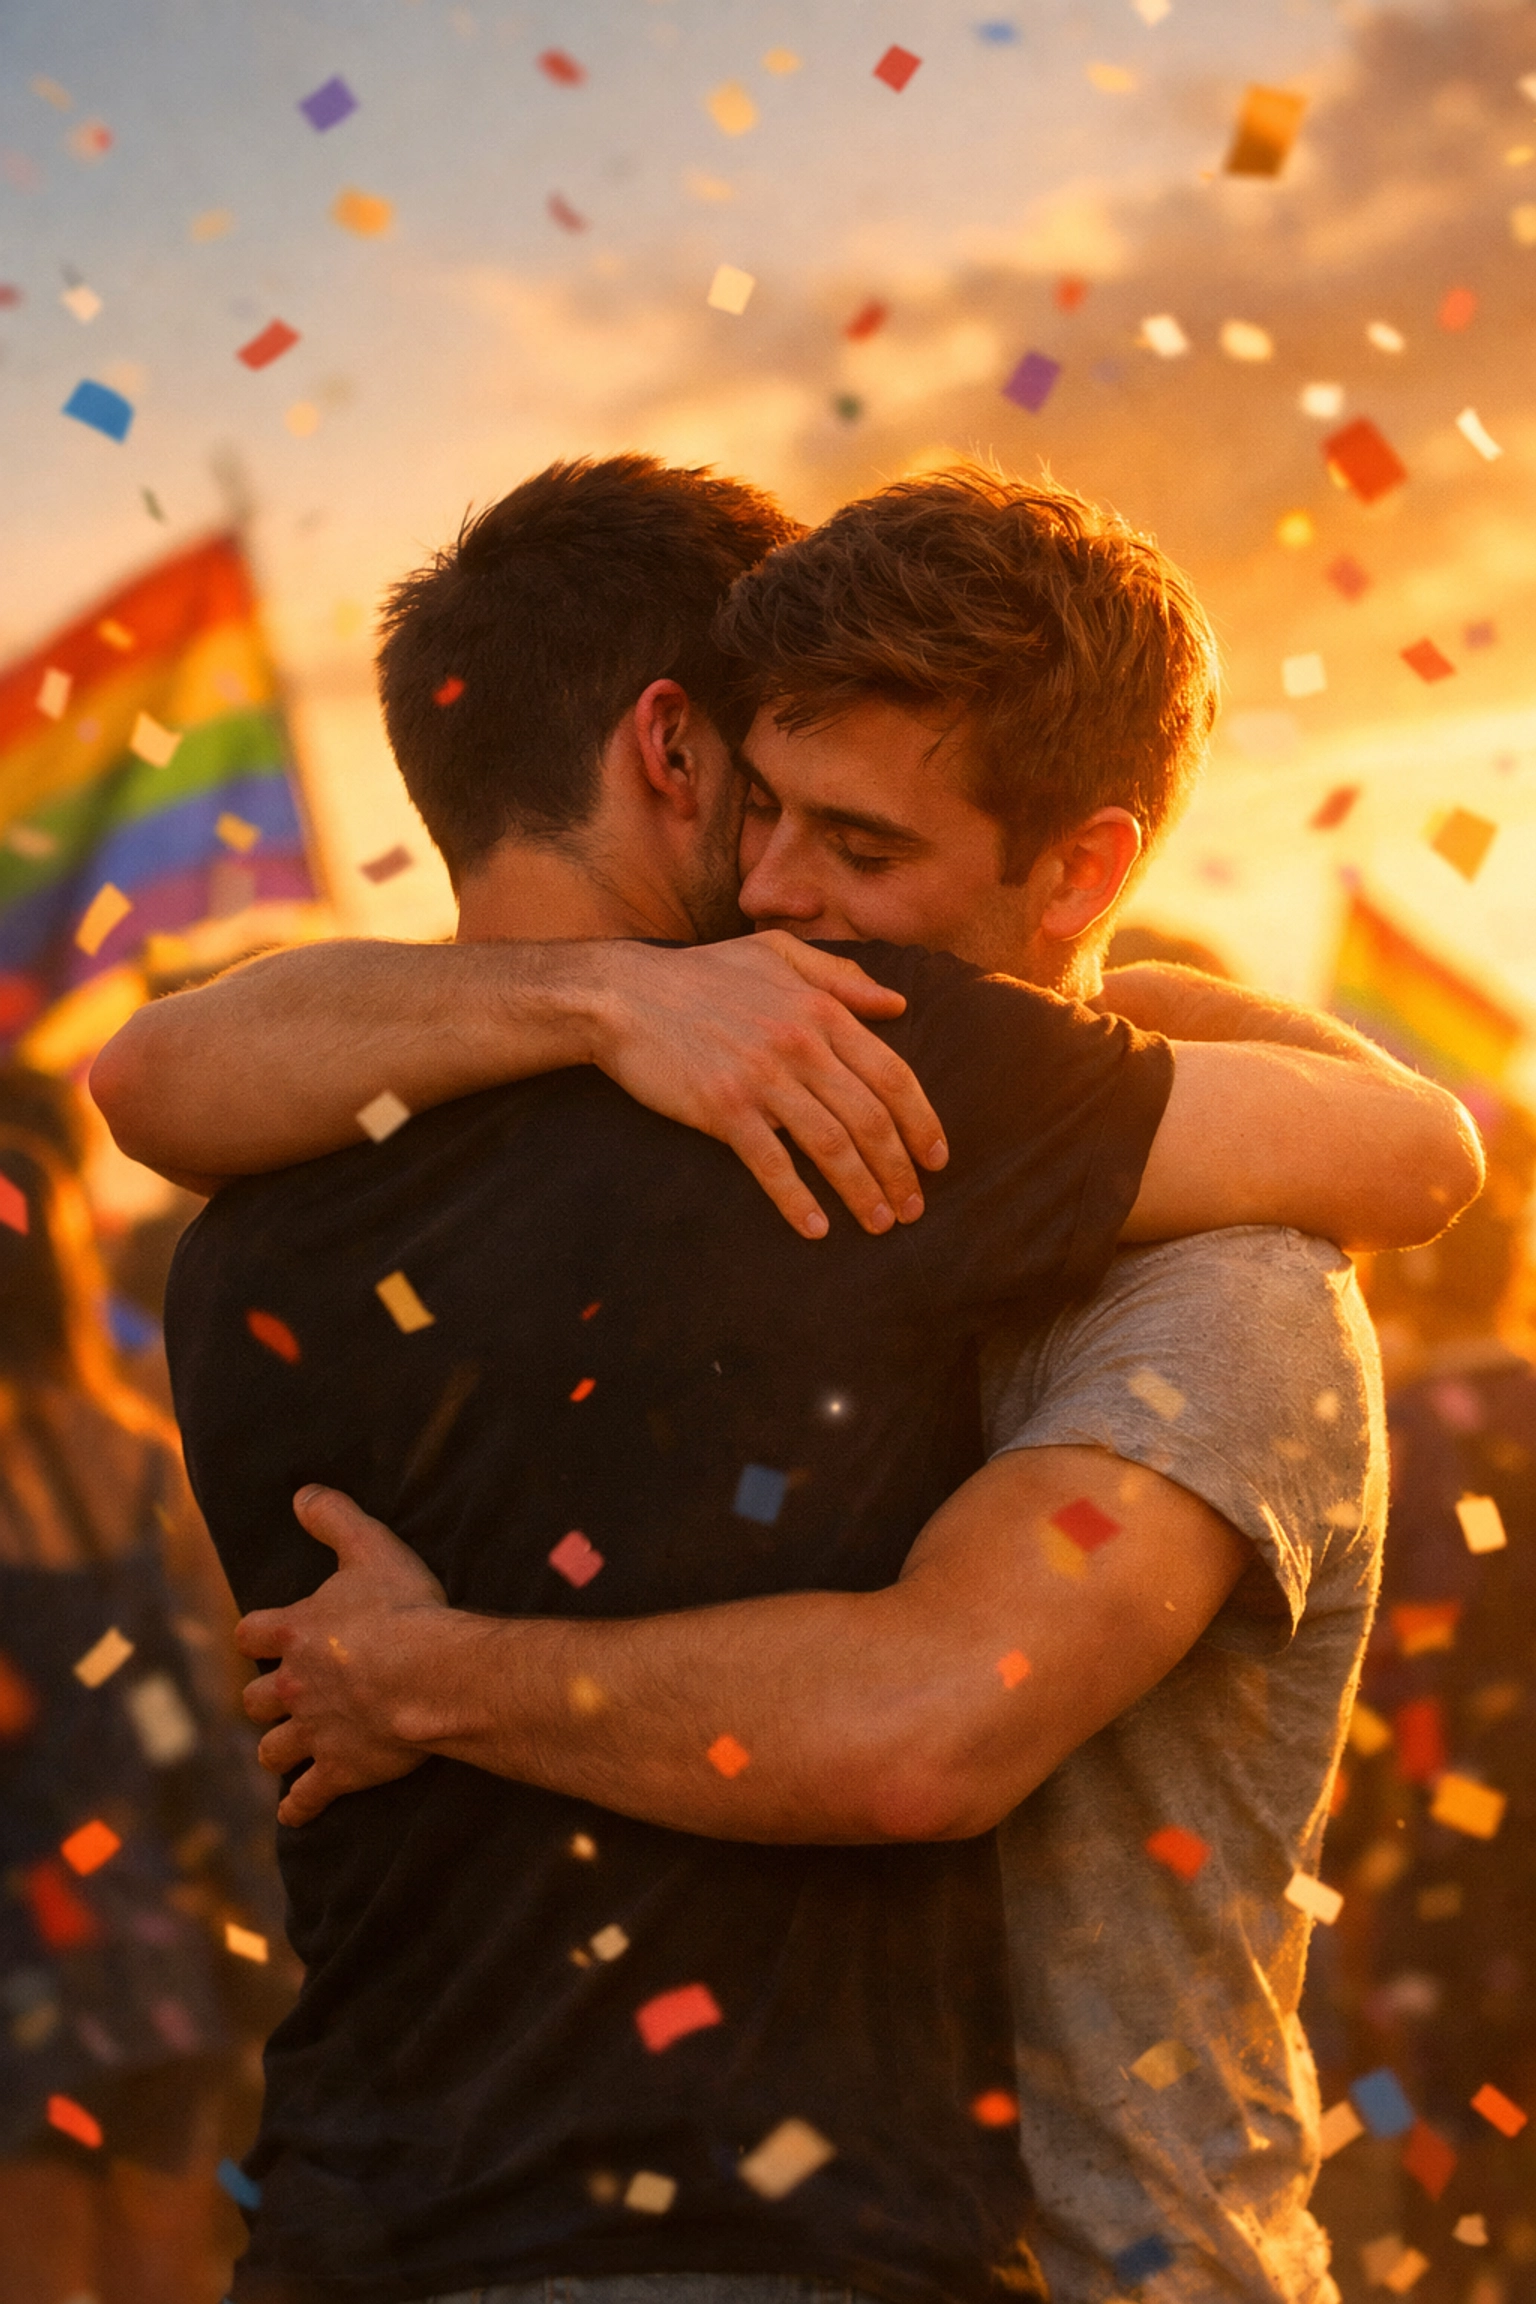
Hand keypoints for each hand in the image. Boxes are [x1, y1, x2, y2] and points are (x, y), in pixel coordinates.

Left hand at [237, 1488, 447, 1825]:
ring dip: (277, 1748)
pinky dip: (299, 1807)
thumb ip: (334, 1517)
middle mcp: (294, 1687)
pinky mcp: (340, 1769)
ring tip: (283, 1749)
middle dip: (266, 1698)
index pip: (251, 1635)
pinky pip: (308, 1796)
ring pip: (273, 1750)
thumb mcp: (371, 1547)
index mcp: (294, 1634)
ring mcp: (314, 1732)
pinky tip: (295, 1813)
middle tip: (282, 1697)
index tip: (265, 1639)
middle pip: (256, 1700)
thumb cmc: (403, 1608)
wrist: (430, 1675)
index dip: (258, 1637)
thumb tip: (301, 1492)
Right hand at [593, 932, 948, 1239]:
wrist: (623, 994)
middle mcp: (800, 1045)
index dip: (922, 1121)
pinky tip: (817, 1229)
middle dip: (900, 1170)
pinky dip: (798, 1201)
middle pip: (870, 1119)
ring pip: (832, 1146)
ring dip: (863, 1192)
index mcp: (820, 1009)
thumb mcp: (776, 952)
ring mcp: (762, 1079)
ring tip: (880, 1223)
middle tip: (914, 1208)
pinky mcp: (722, 1108)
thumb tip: (897, 1002)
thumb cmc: (700, 973)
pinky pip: (772, 1164)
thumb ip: (840, 976)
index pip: (892, 1074)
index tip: (937, 1158)